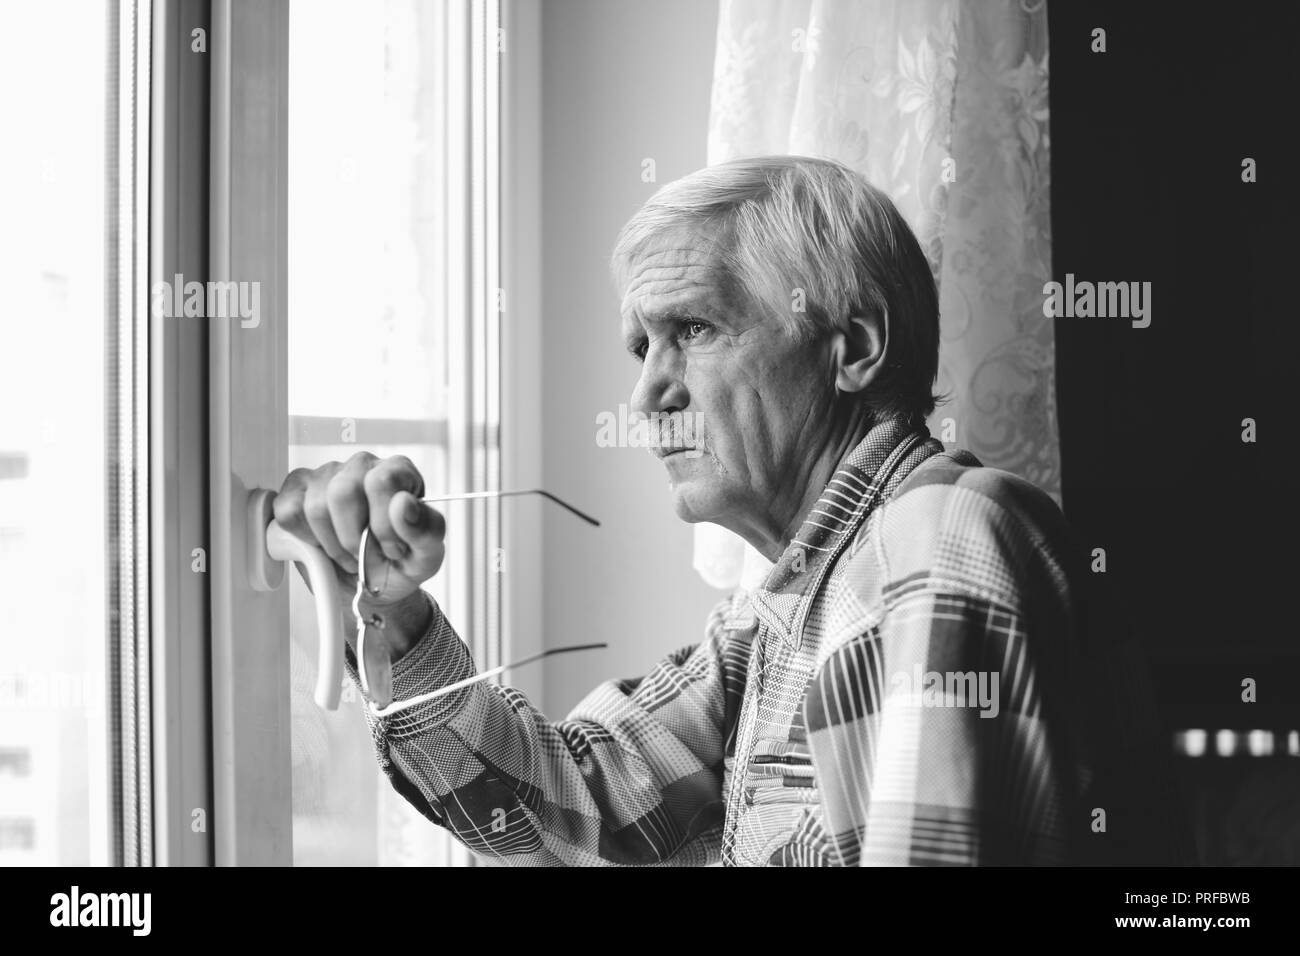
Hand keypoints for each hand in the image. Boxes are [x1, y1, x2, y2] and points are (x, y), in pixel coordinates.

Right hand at [272, 452, 444, 657]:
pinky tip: (323, 546)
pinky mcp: (296, 492)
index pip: (381, 482)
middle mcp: (361, 466)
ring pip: (315, 507)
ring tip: (349, 555)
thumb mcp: (427, 555)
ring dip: (332, 545)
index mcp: (398, 471)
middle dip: (353, 539)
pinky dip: (305, 540)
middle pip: (343, 493)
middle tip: (366, 557)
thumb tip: (403, 504)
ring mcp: (325, 475)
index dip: (383, 525)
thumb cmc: (402, 564)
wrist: (373, 588)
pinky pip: (289, 513)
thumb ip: (426, 529)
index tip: (392, 549)